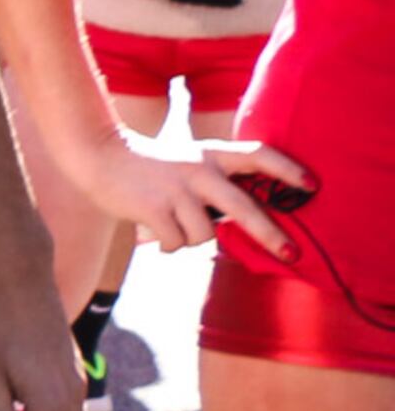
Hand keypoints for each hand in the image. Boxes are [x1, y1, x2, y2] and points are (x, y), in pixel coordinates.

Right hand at [68, 131, 309, 258]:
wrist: (98, 155)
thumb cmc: (143, 164)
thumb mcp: (183, 159)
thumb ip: (210, 181)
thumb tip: (228, 217)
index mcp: (210, 155)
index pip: (258, 155)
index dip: (288, 170)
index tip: (312, 186)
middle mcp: (199, 170)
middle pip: (246, 208)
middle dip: (271, 235)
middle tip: (293, 255)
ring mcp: (177, 190)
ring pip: (205, 235)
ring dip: (190, 239)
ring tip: (172, 226)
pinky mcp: (155, 209)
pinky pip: (177, 243)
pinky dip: (167, 245)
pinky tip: (152, 233)